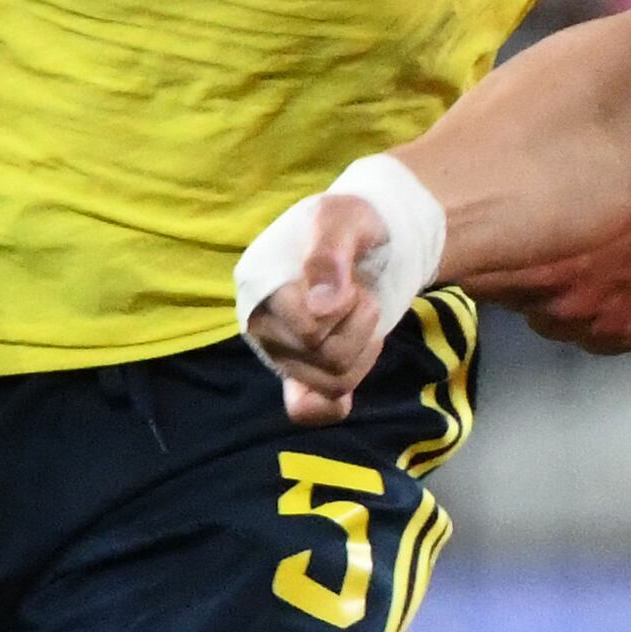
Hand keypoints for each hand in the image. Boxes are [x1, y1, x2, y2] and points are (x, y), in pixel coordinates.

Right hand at [245, 189, 397, 424]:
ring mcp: (281, 353)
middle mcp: (263, 325)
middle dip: (360, 326)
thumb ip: (329, 254)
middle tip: (362, 296)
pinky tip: (350, 382)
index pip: (306, 329)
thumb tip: (322, 305)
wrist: (371, 236)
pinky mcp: (302, 374)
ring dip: (363, 352)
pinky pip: (306, 410)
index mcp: (259, 287)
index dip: (344, 309)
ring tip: (363, 320)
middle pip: (323, 358)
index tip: (352, 281)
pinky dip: (333, 402)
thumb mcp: (342, 220)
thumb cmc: (351, 224)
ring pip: (330, 383)